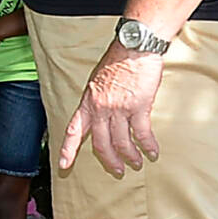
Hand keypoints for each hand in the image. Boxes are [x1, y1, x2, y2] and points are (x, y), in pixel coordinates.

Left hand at [58, 43, 163, 175]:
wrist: (134, 47)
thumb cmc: (117, 61)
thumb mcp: (97, 82)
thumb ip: (96, 100)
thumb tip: (100, 114)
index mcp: (87, 102)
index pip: (74, 130)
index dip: (68, 149)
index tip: (65, 164)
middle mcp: (100, 108)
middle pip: (101, 143)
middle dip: (109, 160)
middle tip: (118, 170)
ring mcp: (118, 108)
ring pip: (121, 142)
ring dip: (130, 156)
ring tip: (137, 163)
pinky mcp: (138, 106)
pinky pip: (141, 133)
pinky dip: (147, 145)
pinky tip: (152, 152)